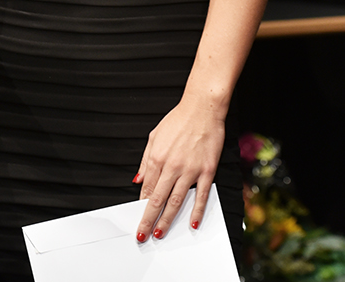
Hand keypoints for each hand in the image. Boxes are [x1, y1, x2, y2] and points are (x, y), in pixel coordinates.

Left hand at [132, 94, 225, 241]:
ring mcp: (190, 170)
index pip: (147, 188)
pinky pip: (200, 195)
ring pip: (176, 201)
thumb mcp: (154, 137)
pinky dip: (196, 211)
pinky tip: (192, 223)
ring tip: (161, 232)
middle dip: (149, 220)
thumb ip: (145, 161)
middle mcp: (172, 166)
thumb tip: (138, 180)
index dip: (141, 206)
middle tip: (144, 235)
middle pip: (158, 199)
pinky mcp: (206, 170)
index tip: (138, 218)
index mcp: (157, 158)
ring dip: (167, 219)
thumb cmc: (178, 120)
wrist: (202, 108)